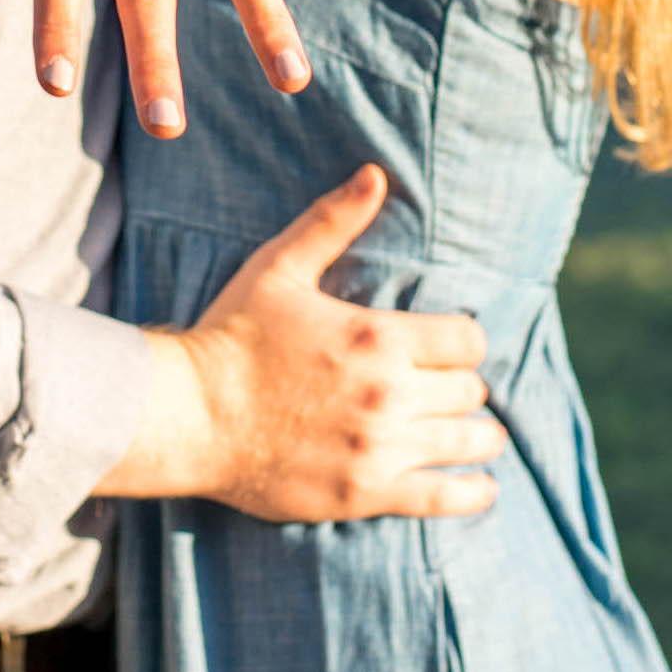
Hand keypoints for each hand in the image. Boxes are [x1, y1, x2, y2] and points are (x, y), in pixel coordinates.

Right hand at [98, 165, 503, 518]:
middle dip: (464, 385)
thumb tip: (375, 174)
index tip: (448, 345)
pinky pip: (444, 497)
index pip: (466, 339)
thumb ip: (333, 221)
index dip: (462, 339)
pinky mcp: (365, 493)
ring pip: (469, 441)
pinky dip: (472, 492)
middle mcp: (388, 394)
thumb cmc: (233, 334)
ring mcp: (379, 448)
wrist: (190, 413)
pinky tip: (481, 485)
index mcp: (376, 336)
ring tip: (474, 432)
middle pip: (471, 390)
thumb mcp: (280, 266)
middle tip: (447, 386)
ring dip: (478, 434)